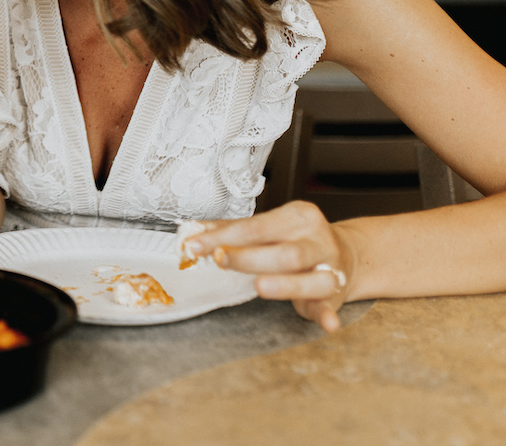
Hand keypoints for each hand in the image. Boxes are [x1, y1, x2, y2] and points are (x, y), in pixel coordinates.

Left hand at [184, 201, 353, 332]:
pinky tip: (327, 323)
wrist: (348, 254)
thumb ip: (233, 229)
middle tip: (220, 260)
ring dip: (285, 285)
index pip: (256, 226)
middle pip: (284, 252)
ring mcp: (330, 269)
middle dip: (249, 258)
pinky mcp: (336, 297)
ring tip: (260, 286)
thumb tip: (194, 231)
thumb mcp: (271, 226)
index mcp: (298, 217)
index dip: (224, 236)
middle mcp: (317, 241)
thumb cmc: (297, 239)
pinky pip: (331, 307)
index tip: (195, 244)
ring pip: (311, 278)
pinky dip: (327, 316)